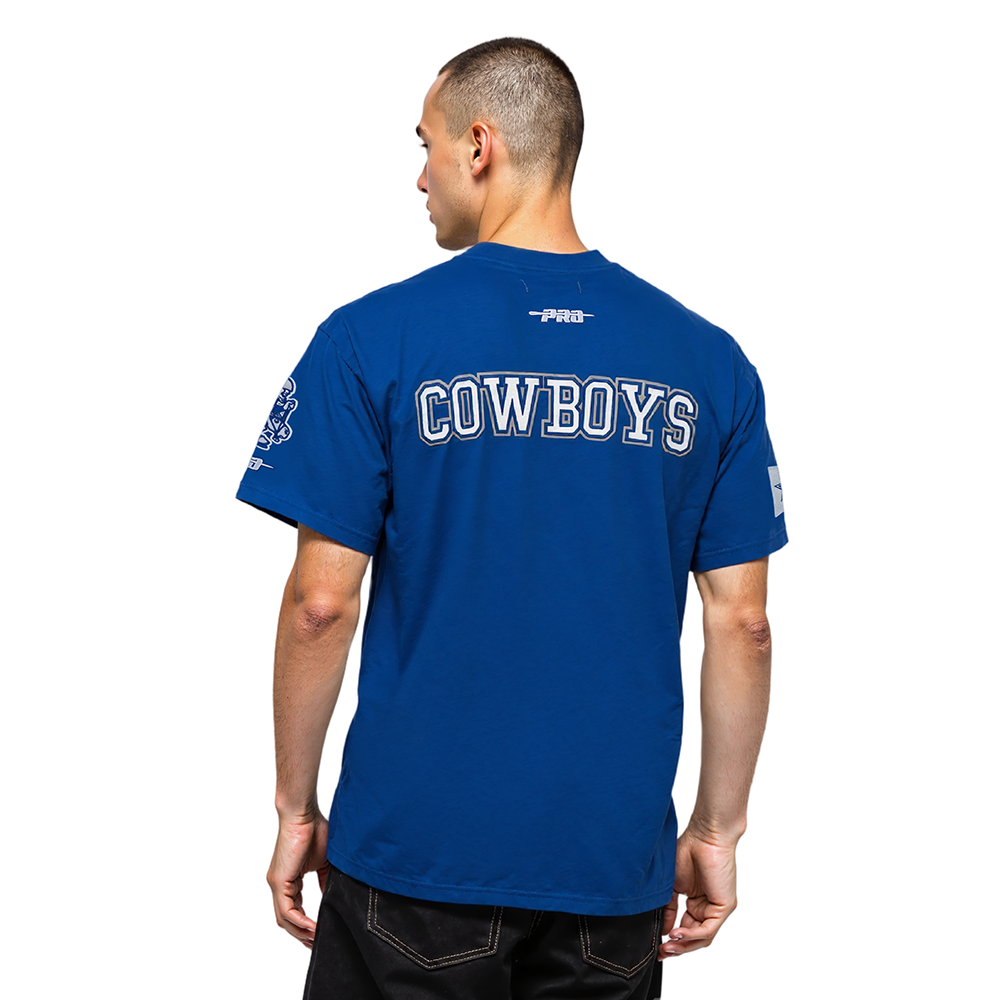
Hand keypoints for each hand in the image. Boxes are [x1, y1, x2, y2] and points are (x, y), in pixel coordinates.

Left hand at [266, 812, 330, 947]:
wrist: (304, 814)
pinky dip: (299, 922)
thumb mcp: (324, 862)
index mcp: (289, 879)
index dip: (305, 925)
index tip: (319, 934)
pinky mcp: (278, 881)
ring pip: (284, 919)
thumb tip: (330, 896)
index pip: (294, 910)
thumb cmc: (315, 830)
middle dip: (301, 935)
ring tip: (316, 940)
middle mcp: (279, 884)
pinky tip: (312, 928)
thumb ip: (324, 881)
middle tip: (316, 944)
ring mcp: (277, 883)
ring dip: (300, 932)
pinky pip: (287, 910)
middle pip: (287, 919)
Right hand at [657, 826, 737, 959]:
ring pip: (702, 938)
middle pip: (694, 938)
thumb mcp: (672, 885)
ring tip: (667, 947)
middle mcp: (708, 907)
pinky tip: (676, 934)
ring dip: (684, 945)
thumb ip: (668, 908)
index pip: (685, 928)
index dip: (671, 940)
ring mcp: (717, 908)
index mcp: (697, 902)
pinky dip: (692, 935)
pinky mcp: (724, 907)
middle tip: (661, 953)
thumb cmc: (688, 850)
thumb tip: (662, 929)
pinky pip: (708, 929)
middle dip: (677, 948)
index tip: (655, 946)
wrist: (705, 835)